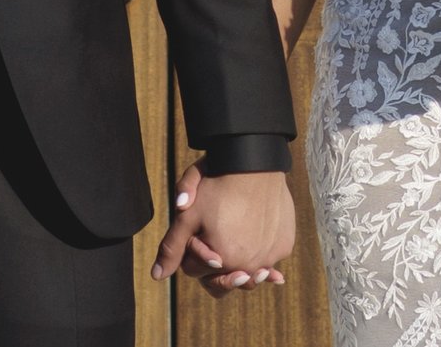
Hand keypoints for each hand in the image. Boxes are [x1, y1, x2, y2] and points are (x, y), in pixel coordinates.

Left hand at [153, 164, 293, 292]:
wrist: (255, 160)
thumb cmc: (217, 183)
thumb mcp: (188, 213)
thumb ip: (172, 247)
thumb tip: (157, 276)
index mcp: (220, 261)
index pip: (195, 270)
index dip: (191, 249)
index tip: (195, 229)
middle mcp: (247, 267)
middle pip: (221, 281)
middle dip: (212, 267)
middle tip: (214, 248)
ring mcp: (268, 258)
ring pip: (248, 272)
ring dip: (240, 265)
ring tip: (237, 246)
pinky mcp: (283, 246)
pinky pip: (269, 257)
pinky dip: (262, 252)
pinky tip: (257, 239)